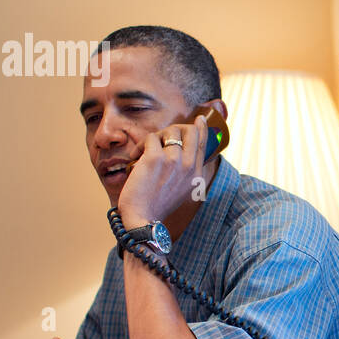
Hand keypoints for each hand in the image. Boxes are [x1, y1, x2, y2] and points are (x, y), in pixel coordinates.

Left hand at [116, 114, 208, 228]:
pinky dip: (141, 145)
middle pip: (190, 130)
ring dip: (155, 138)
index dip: (202, 128)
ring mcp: (174, 160)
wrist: (143, 219)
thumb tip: (181, 154)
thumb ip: (185, 172)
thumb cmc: (157, 206)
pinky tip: (135, 157)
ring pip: (169, 131)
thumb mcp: (181, 190)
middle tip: (162, 137)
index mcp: (195, 174)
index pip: (203, 143)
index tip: (200, 119)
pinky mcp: (156, 158)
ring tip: (144, 152)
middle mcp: (188, 165)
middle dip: (176, 128)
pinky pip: (151, 137)